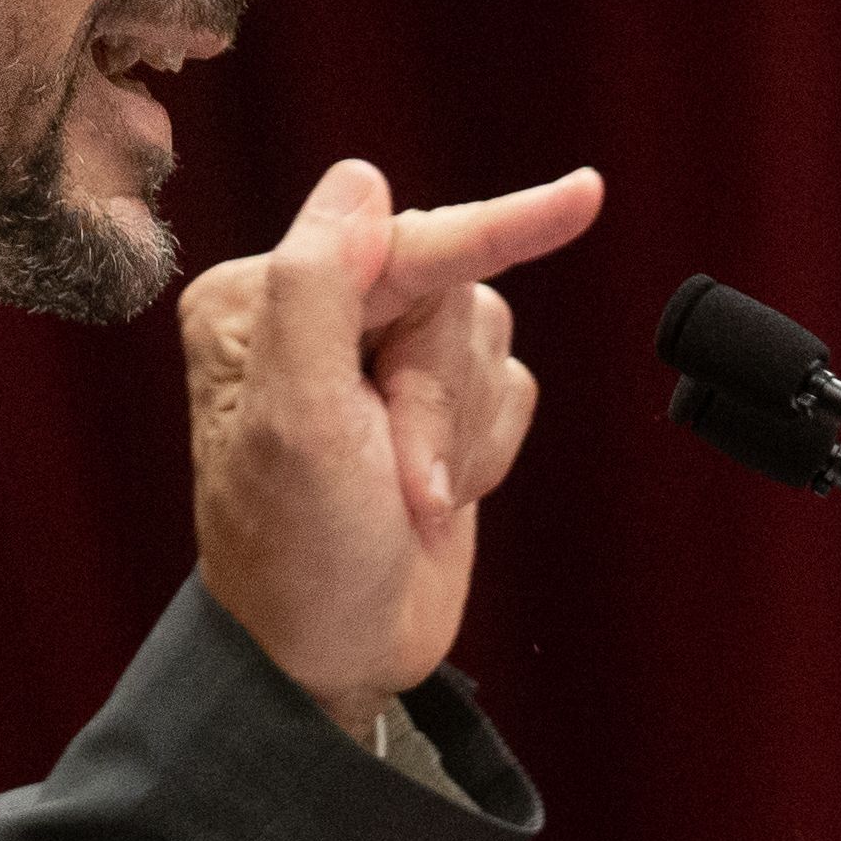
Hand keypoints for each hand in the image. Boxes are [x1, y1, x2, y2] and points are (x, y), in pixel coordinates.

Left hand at [183, 159, 603, 737]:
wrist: (334, 660)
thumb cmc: (297, 556)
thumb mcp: (294, 424)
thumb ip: (316, 290)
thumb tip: (359, 181)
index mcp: (259, 303)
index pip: (393, 245)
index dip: (489, 230)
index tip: (581, 197)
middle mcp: (318, 315)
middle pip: (453, 293)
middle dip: (440, 399)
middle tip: (401, 480)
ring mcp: (381, 360)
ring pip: (486, 340)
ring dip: (461, 433)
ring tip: (411, 498)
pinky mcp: (435, 406)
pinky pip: (511, 387)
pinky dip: (486, 450)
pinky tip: (437, 500)